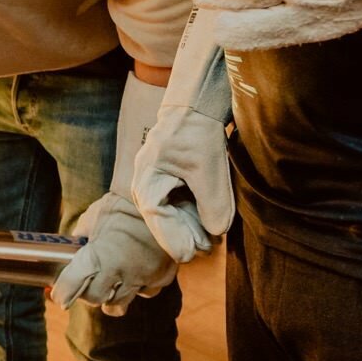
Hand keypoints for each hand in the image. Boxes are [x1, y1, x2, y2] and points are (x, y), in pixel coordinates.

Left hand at [49, 191, 176, 315]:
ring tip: (110, 282)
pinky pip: (146, 292)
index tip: (60, 294)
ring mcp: (144, 276)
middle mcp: (121, 272)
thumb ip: (82, 239)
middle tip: (87, 283)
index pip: (72, 286)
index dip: (63, 292)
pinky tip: (135, 274)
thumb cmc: (122, 205)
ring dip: (111, 296)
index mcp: (100, 256)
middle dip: (88, 293)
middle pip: (96, 298)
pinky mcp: (162, 277)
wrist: (162, 197)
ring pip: (120, 303)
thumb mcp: (93, 218)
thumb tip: (73, 250)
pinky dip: (138, 287)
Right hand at [131, 101, 232, 261]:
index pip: (160, 225)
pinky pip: (176, 206)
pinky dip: (191, 214)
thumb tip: (217, 232)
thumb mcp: (210, 170)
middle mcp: (144, 189)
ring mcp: (153, 186)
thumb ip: (213, 204)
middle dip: (186, 235)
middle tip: (209, 246)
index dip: (179, 241)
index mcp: (146, 186)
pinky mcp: (165, 183)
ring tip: (211, 238)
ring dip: (190, 226)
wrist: (194, 106)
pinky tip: (208, 220)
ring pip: (171, 217)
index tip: (194, 254)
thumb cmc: (196, 132)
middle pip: (164, 224)